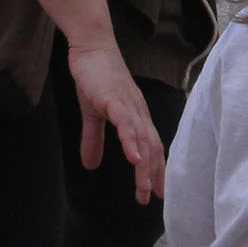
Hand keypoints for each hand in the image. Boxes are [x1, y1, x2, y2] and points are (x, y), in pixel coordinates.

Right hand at [67, 40, 164, 203]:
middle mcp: (139, 113)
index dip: (156, 170)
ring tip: (144, 189)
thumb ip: (93, 140)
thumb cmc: (95, 78)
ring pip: (142, 141)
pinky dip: (132, 142)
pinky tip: (135, 159)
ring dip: (145, 167)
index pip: (152, 148)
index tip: (158, 193)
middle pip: (152, 148)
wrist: (91, 47)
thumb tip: (89, 166)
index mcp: (136, 116)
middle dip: (154, 176)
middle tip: (152, 199)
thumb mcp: (93, 114)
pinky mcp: (115, 99)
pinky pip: (127, 124)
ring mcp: (129, 106)